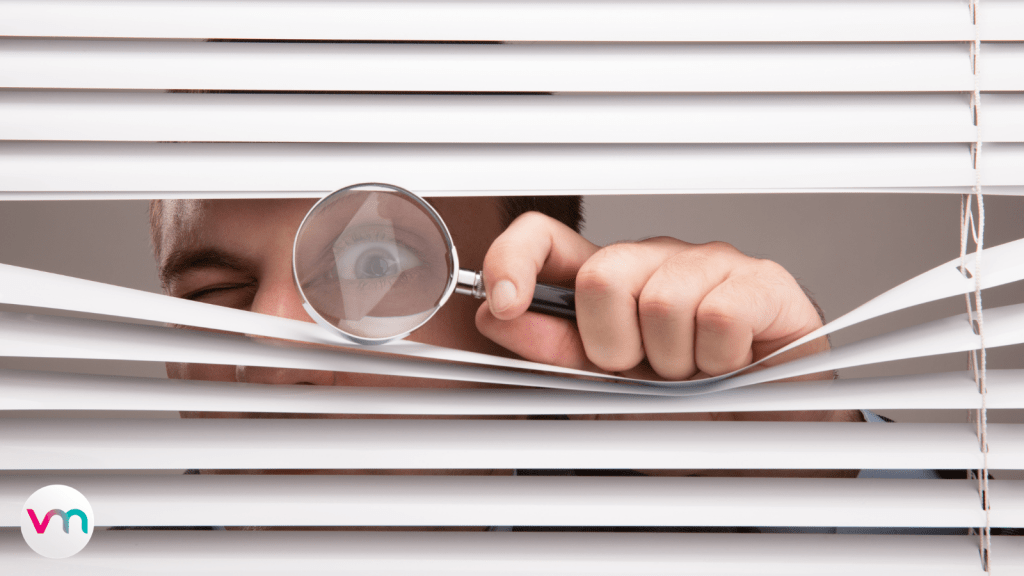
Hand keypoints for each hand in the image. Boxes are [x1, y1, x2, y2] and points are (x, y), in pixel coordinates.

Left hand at [475, 211, 828, 382]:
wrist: (761, 450)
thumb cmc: (685, 417)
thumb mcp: (603, 393)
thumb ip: (553, 353)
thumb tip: (495, 315)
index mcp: (608, 281)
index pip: (545, 238)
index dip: (514, 260)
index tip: (504, 304)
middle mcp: (655, 262)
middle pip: (601, 275)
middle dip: (613, 347)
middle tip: (644, 374)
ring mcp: (711, 264)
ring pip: (662, 300)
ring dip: (673, 363)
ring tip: (693, 376)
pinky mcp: (763, 282)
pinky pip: (718, 316)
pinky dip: (720, 362)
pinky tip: (730, 369)